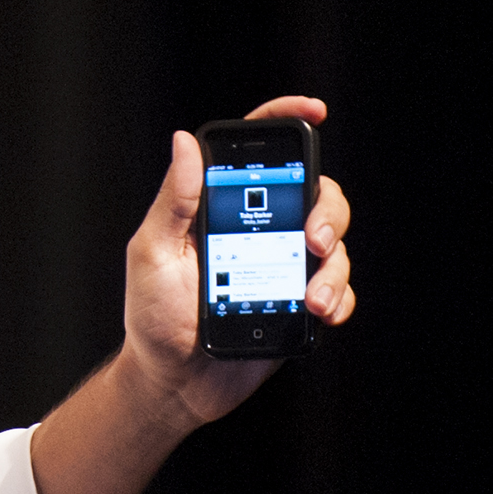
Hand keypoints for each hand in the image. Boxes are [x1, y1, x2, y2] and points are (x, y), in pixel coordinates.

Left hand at [31, 95, 352, 493]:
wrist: (174, 382)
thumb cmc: (153, 315)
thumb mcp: (153, 253)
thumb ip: (175, 200)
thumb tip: (184, 142)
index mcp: (219, 208)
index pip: (256, 154)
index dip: (284, 122)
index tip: (314, 111)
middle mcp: (257, 230)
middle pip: (315, 194)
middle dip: (327, 210)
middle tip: (312, 238)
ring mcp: (283, 265)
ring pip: (335, 242)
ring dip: (334, 265)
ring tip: (311, 298)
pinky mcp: (300, 303)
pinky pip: (339, 290)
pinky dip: (339, 297)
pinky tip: (319, 312)